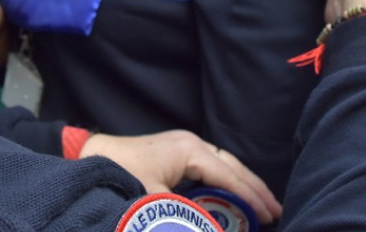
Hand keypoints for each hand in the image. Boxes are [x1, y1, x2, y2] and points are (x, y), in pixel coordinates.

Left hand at [79, 131, 281, 224]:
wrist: (89, 155)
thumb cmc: (120, 174)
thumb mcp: (154, 201)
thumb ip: (185, 215)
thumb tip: (210, 227)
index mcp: (190, 151)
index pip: (230, 177)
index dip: (251, 199)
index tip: (270, 217)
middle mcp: (191, 142)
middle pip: (233, 166)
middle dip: (255, 189)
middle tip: (276, 212)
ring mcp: (182, 144)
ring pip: (223, 163)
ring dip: (242, 183)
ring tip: (262, 205)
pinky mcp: (173, 150)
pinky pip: (209, 164)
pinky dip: (225, 179)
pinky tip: (232, 193)